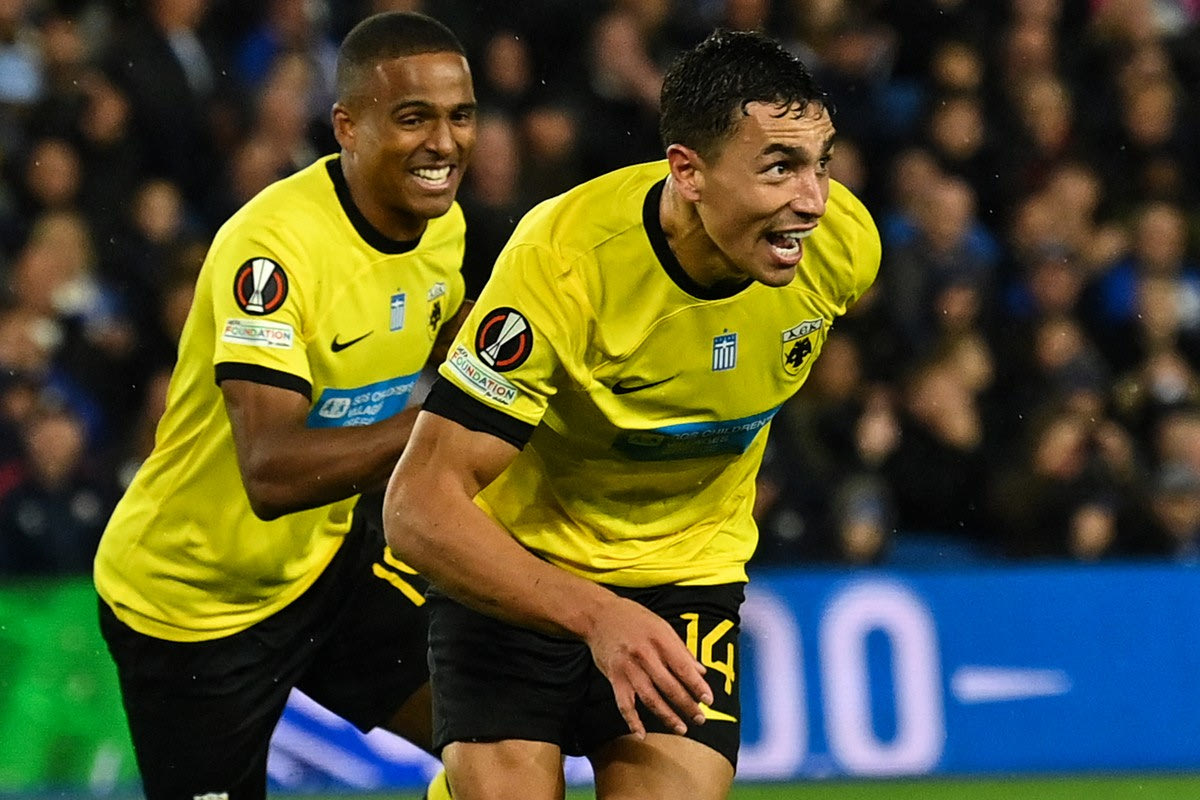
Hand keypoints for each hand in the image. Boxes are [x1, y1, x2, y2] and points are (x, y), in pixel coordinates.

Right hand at [585, 595, 711, 738]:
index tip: (708, 700)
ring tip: (681, 728)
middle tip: (700, 719)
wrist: (599, 615)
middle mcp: (644, 655)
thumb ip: (681, 650)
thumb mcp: (662, 626)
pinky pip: (624, 704)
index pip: (683, 668)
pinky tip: (641, 733)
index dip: (697, 686)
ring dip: (667, 716)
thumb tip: (701, 671)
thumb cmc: (634, 618)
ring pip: (650, 698)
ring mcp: (628, 668)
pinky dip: (632, 720)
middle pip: (669, 686)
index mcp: (660, 640)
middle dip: (687, 705)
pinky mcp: (614, 677)